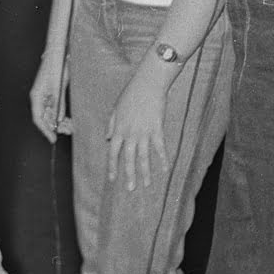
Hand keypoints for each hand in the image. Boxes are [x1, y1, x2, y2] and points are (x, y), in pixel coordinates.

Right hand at [29, 50, 71, 142]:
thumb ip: (57, 103)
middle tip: (68, 131)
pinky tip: (69, 120)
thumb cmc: (57, 68)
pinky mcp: (52, 95)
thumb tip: (56, 120)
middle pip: (45, 118)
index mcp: (36, 96)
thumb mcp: (58, 87)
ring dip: (60, 122)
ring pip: (51, 115)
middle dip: (56, 127)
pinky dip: (62, 116)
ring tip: (71, 127)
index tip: (54, 139)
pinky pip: (55, 109)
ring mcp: (45, 97)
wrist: (59, 54)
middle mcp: (39, 98)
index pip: (38, 118)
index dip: (45, 130)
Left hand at [106, 61, 178, 191]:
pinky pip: (160, 148)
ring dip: (145, 172)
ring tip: (147, 185)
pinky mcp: (157, 129)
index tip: (112, 179)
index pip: (113, 152)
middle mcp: (130, 134)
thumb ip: (111, 125)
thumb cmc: (131, 94)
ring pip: (144, 157)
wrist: (147, 84)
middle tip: (130, 189)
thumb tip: (108, 139)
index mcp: (119, 129)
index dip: (112, 166)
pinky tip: (165, 170)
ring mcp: (144, 132)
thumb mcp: (116, 109)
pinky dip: (163, 159)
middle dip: (129, 175)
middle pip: (129, 158)